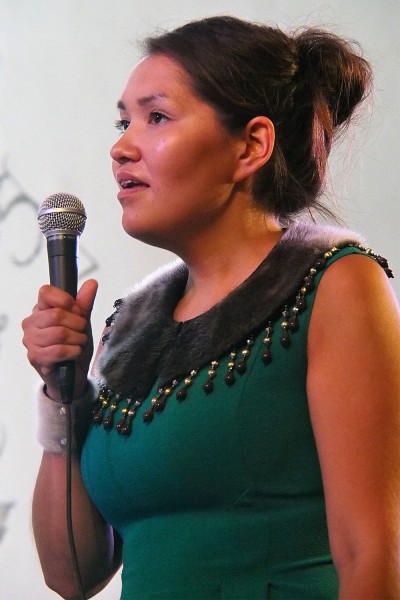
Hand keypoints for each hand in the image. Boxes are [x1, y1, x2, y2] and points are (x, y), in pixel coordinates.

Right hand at [22, 279, 97, 399]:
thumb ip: (84, 303)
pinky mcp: (35, 357)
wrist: (74, 374)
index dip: (66, 301)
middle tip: (81, 332)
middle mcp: (31, 322)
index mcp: (40, 309)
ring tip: (78, 344)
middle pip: (56, 314)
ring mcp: (30, 340)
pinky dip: (73, 352)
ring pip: (59, 333)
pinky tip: (74, 354)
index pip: (46, 292)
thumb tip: (91, 283)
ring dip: (77, 340)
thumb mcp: (83, 322)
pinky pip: (58, 350)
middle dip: (78, 324)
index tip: (77, 311)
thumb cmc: (74, 345)